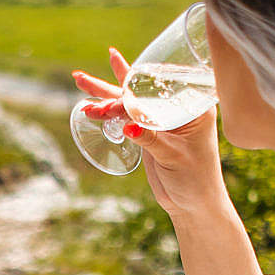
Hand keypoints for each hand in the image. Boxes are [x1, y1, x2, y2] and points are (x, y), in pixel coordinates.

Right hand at [73, 46, 227, 217]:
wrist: (192, 204)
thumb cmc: (195, 179)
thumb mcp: (172, 155)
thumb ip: (150, 138)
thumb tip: (127, 125)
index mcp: (192, 106)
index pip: (161, 88)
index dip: (136, 87)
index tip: (116, 97)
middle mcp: (176, 106)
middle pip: (142, 88)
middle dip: (116, 78)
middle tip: (91, 70)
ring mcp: (161, 118)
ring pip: (130, 101)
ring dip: (105, 92)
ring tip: (80, 78)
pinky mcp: (148, 131)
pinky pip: (126, 116)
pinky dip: (108, 111)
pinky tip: (92, 105)